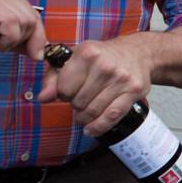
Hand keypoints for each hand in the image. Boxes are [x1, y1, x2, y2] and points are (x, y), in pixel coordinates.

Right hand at [0, 0, 46, 58]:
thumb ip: (13, 40)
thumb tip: (38, 52)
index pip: (35, 16)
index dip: (39, 38)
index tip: (34, 56)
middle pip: (33, 19)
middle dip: (25, 41)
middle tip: (2, 48)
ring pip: (25, 20)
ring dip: (13, 40)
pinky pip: (9, 22)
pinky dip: (6, 38)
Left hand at [38, 34, 155, 135]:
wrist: (138, 53)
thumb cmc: (103, 56)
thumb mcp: (75, 58)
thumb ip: (54, 77)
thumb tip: (43, 98)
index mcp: (87, 53)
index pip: (64, 88)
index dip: (63, 93)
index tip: (69, 91)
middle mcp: (105, 65)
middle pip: (78, 102)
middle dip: (75, 106)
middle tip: (80, 100)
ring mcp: (121, 79)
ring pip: (93, 111)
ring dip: (85, 118)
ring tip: (84, 114)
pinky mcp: (133, 91)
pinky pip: (111, 116)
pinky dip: (98, 127)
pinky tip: (91, 129)